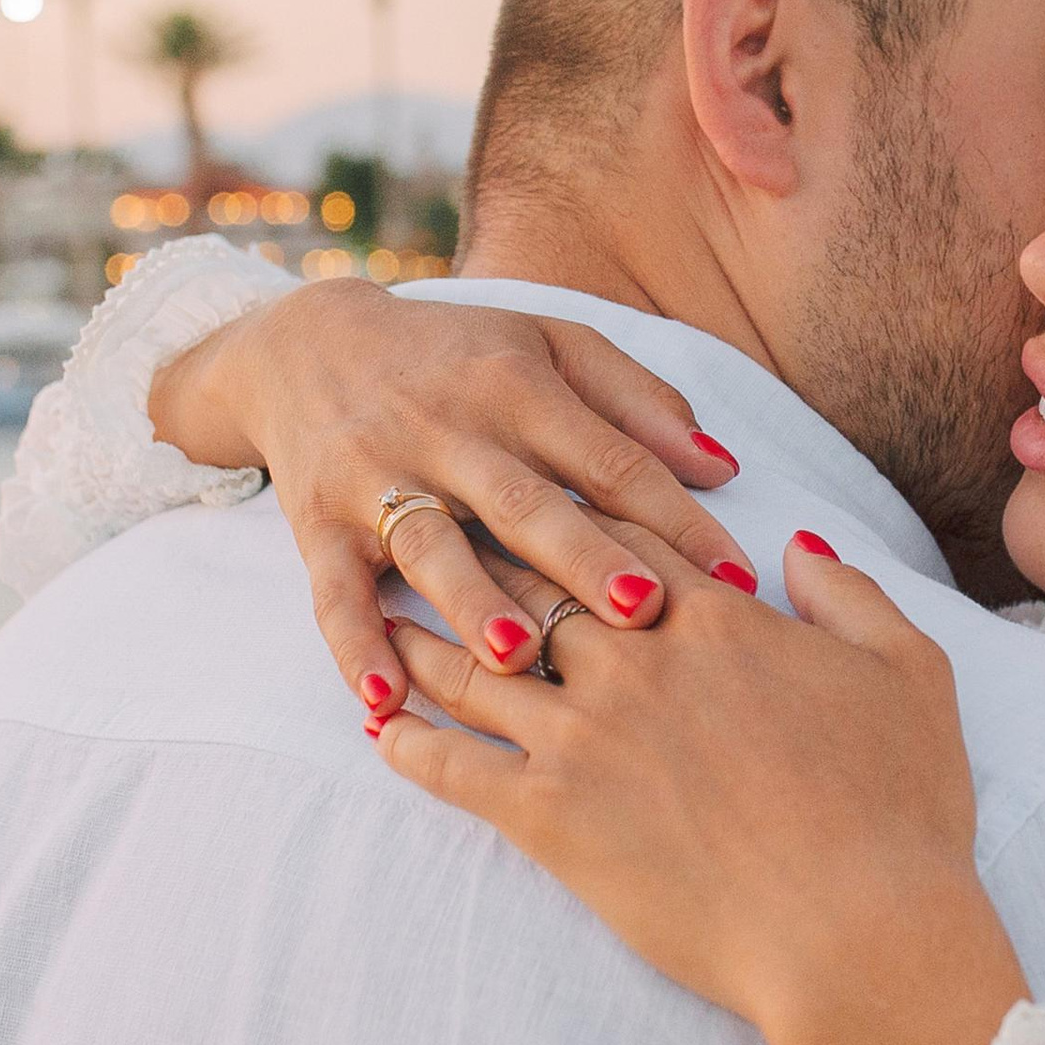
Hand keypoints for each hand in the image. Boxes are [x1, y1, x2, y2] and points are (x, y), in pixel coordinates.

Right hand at [148, 283, 756, 713]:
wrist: (309, 345)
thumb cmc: (462, 356)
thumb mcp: (552, 346)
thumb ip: (639, 401)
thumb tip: (724, 466)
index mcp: (519, 386)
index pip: (608, 457)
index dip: (673, 515)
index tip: (735, 576)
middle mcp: (449, 432)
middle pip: (524, 502)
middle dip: (581, 556)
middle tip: (641, 607)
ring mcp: (378, 479)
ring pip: (429, 547)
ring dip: (471, 602)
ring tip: (516, 653)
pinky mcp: (318, 524)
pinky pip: (334, 592)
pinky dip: (355, 646)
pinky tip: (383, 698)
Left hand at [378, 528, 1031, 1044]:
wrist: (859, 930)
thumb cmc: (900, 804)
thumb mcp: (910, 672)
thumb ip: (850, 596)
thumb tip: (795, 547)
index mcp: (715, 617)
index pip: (626, 535)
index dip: (578, 506)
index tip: (534, 482)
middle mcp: (634, 660)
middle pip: (532, 582)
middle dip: (479, 548)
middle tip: (428, 523)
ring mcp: (583, 738)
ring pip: (476, 665)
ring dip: (424, 638)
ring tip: (383, 616)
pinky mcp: (551, 819)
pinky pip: (455, 768)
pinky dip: (411, 742)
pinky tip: (379, 728)